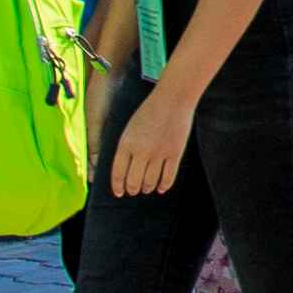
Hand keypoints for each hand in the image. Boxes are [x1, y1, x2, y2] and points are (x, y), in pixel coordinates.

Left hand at [109, 72, 212, 199]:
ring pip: (150, 181)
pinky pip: (168, 177)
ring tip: (146, 189)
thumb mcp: (130, 126)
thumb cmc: (150, 109)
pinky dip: (164, 186)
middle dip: (132, 189)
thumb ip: (127, 146)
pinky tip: (161, 188)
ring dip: (147, 188)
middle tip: (133, 191)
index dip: (117, 186)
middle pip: (133, 181)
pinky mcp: (175, 154)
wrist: (173, 98)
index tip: (118, 193)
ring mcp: (159, 154)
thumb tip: (125, 167)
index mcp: (126, 143)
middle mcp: (141, 151)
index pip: (118, 173)